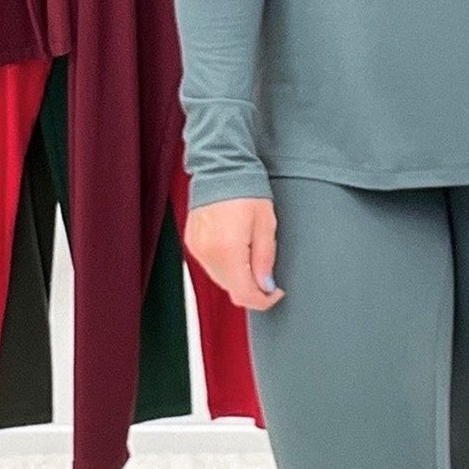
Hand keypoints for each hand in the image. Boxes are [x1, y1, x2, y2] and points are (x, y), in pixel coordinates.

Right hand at [183, 195, 285, 310]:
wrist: (221, 168)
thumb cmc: (246, 189)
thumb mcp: (266, 224)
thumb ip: (265, 259)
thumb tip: (265, 286)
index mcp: (228, 250)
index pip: (244, 293)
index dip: (263, 300)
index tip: (276, 293)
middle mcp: (208, 253)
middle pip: (231, 289)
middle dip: (252, 288)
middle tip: (268, 276)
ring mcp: (197, 249)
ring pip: (221, 280)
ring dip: (238, 277)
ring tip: (252, 257)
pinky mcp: (192, 243)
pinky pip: (211, 266)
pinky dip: (225, 266)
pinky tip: (236, 250)